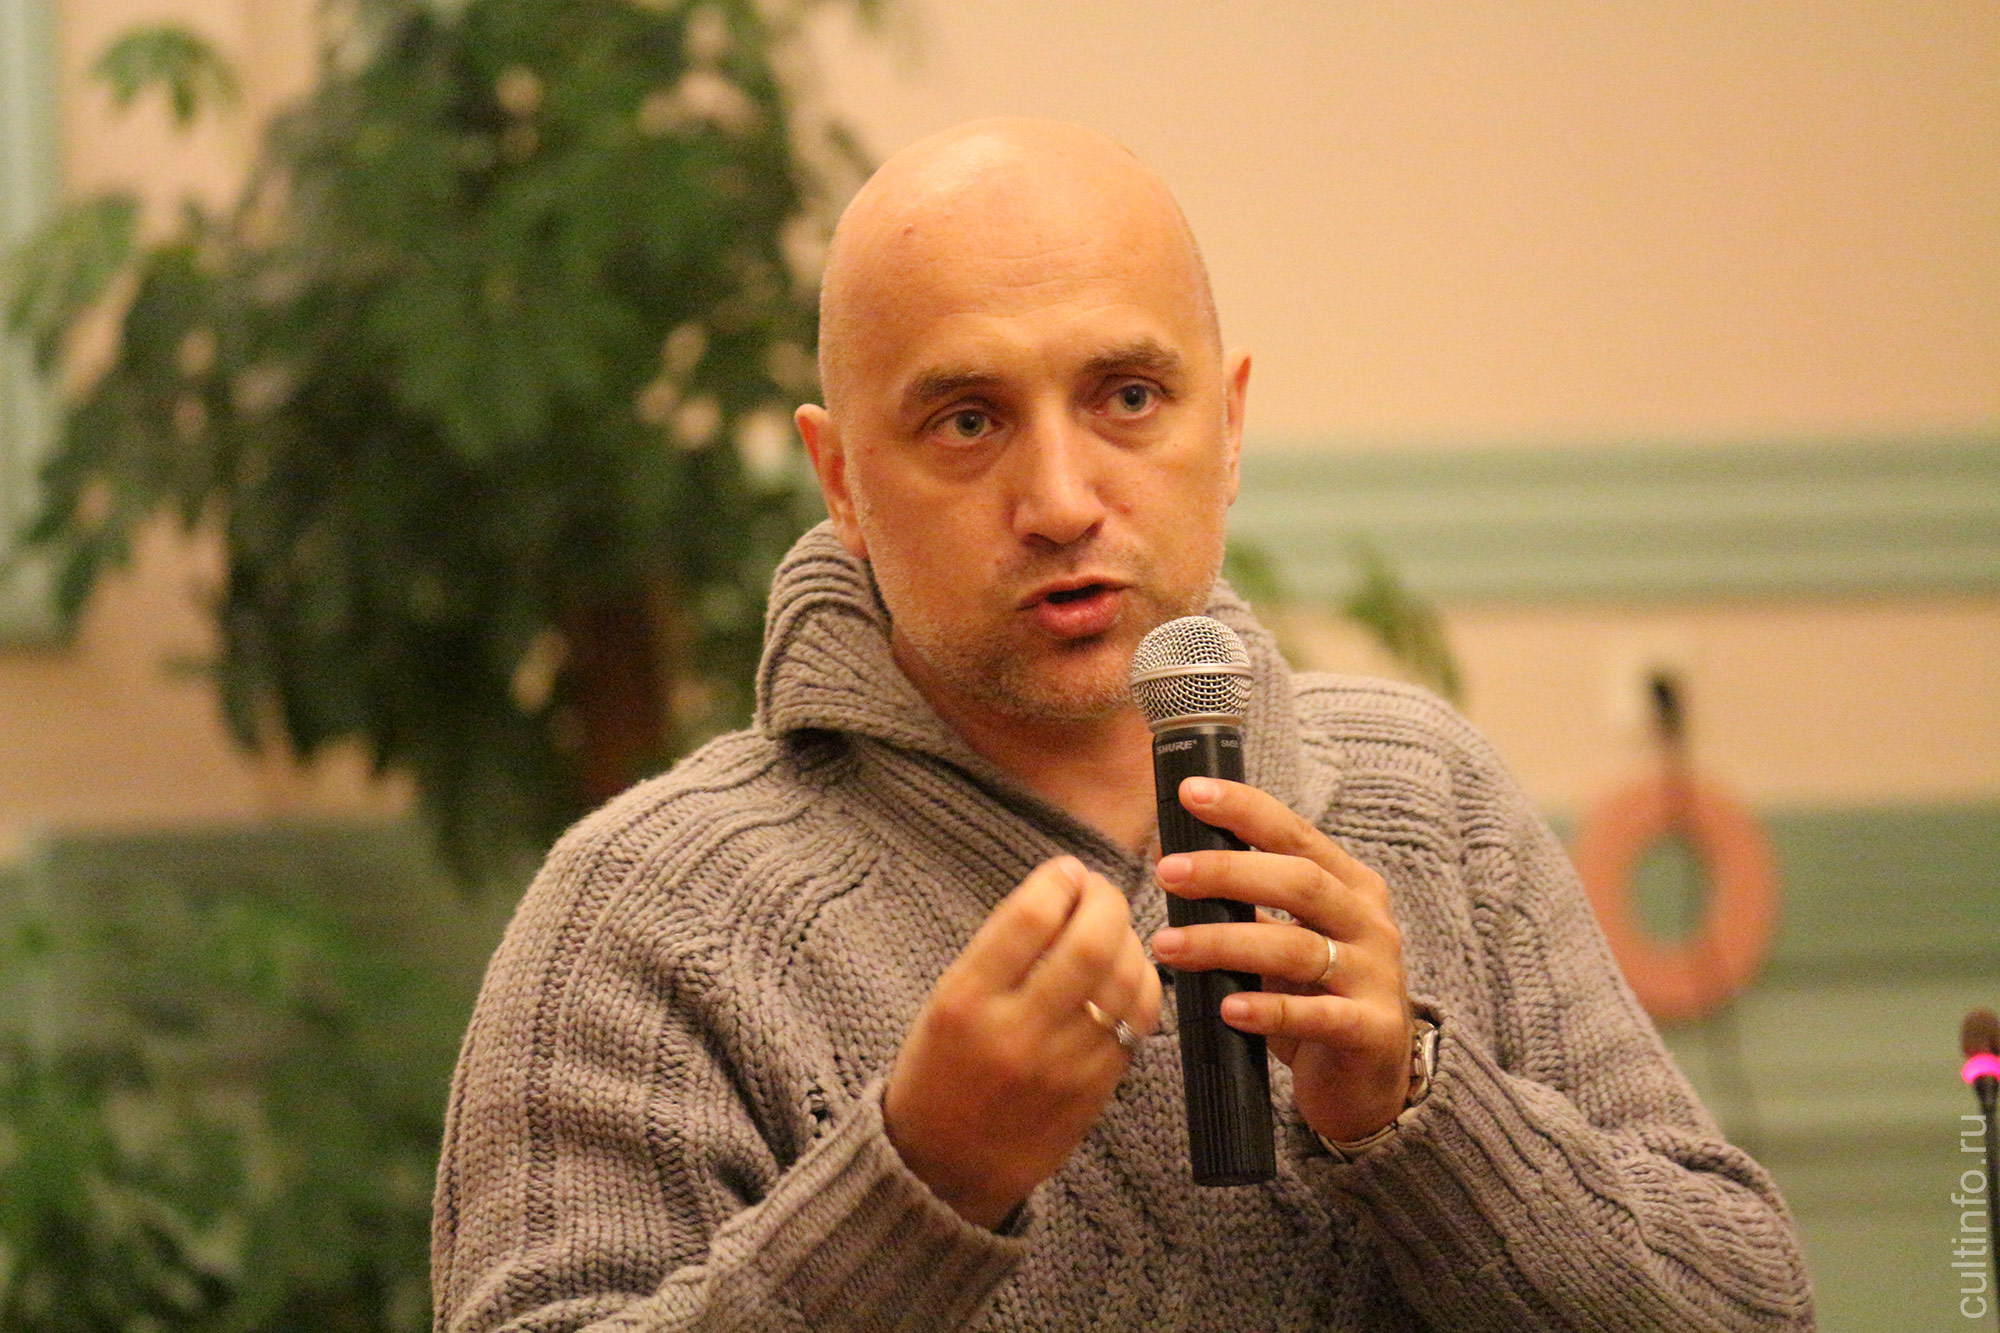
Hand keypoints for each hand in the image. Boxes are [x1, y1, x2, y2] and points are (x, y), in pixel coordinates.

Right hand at [884, 857, 1162, 1228]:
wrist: (944, 1168)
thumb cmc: (939, 1071)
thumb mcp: (945, 1001)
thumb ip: (1001, 950)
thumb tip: (1064, 894)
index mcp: (965, 1001)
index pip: (1030, 916)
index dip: (1059, 880)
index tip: (1065, 872)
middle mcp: (1016, 1032)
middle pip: (1090, 942)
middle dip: (1104, 900)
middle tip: (1098, 891)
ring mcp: (1063, 1065)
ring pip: (1125, 979)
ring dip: (1129, 938)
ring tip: (1113, 928)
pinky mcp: (1096, 1089)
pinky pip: (1139, 1021)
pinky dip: (1142, 983)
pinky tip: (1126, 971)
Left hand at [1148, 777, 1413, 1144]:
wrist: (1369, 1081)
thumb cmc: (1316, 998)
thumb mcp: (1286, 940)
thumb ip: (1246, 903)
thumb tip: (1173, 857)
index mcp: (1349, 886)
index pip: (1295, 835)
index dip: (1246, 810)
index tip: (1192, 793)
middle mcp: (1369, 922)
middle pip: (1299, 882)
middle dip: (1228, 871)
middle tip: (1168, 872)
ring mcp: (1376, 977)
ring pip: (1299, 948)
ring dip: (1226, 943)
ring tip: (1168, 946)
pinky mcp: (1372, 1030)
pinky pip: (1319, 1016)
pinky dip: (1270, 1010)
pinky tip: (1229, 1008)